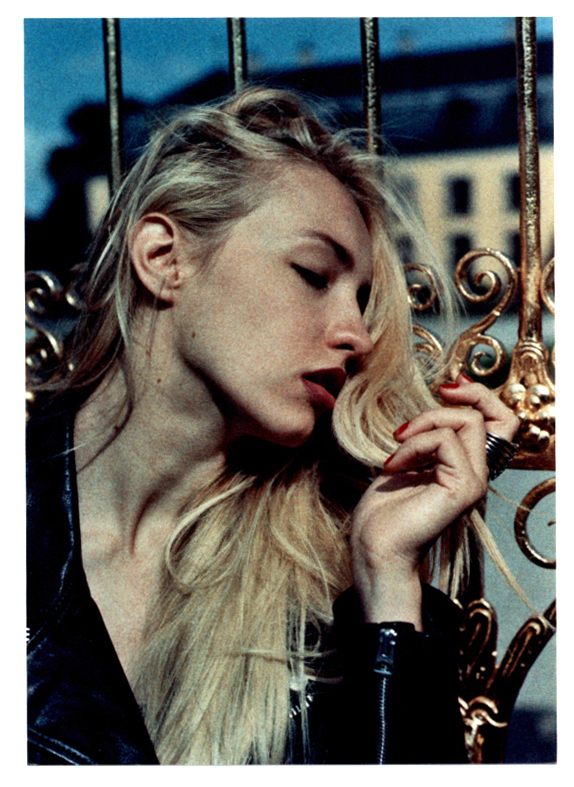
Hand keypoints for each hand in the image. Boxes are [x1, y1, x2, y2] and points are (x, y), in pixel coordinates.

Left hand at [350, 374, 519, 627]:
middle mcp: (477, 473)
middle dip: (442, 407)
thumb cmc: (384, 507)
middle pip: (485, 416)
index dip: (479, 395)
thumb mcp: (408, 458)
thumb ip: (428, 436)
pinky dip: (414, 444)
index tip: (448, 387)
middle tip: (406, 427)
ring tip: (396, 448)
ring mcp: (474, 481)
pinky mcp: (463, 488)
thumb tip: (438, 404)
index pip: (500, 421)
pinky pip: (444, 441)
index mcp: (467, 465)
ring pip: (466, 422)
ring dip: (422, 426)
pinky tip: (394, 465)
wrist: (374, 544)